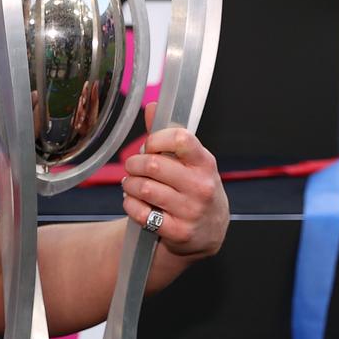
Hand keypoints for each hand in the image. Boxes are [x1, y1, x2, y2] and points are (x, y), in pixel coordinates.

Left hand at [121, 103, 228, 259]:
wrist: (209, 232)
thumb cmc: (195, 189)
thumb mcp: (190, 161)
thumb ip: (169, 135)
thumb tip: (153, 107)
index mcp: (204, 163)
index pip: (179, 139)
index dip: (155, 139)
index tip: (149, 146)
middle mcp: (201, 186)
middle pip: (153, 165)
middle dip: (134, 164)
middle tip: (133, 167)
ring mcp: (191, 210)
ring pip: (144, 189)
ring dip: (129, 185)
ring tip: (131, 185)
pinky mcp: (178, 231)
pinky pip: (141, 213)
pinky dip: (130, 205)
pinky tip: (134, 202)